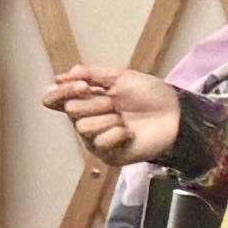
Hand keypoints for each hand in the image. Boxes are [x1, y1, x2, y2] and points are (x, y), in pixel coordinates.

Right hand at [50, 66, 183, 166]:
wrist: (174, 113)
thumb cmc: (150, 94)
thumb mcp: (119, 76)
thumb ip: (89, 73)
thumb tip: (61, 76)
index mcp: (85, 101)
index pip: (53, 100)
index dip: (61, 93)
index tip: (83, 86)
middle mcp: (85, 121)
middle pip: (71, 111)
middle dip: (97, 103)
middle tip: (116, 103)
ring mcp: (95, 140)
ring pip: (84, 127)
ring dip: (109, 118)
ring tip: (124, 118)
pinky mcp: (108, 155)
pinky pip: (101, 142)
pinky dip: (119, 133)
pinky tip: (130, 133)